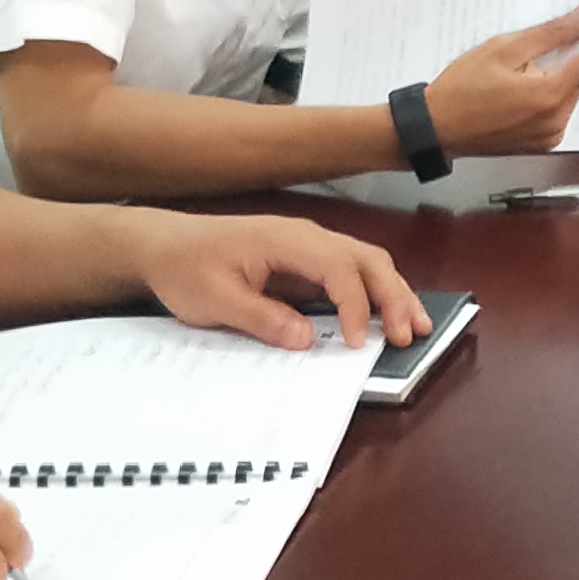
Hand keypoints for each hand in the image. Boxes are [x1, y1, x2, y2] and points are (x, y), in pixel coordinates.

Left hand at [130, 204, 429, 347]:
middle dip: (394, 297)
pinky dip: (375, 292)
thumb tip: (307, 339)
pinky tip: (386, 315)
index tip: (355, 343)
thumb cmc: (187, 268)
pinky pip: (351, 271)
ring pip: (367, 262)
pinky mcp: (306, 259)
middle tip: (409, 335)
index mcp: (286, 240)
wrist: (164, 246)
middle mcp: (307, 236)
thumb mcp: (216, 301)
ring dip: (393, 293)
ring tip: (414, 326)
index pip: (338, 268)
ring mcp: (309, 245)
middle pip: (367, 260)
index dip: (354, 306)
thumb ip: (262, 319)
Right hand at [427, 6, 578, 155]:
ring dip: (563, 72)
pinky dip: (552, 91)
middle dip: (578, 51)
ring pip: (572, 92)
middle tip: (562, 30)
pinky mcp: (542, 143)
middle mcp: (558, 120)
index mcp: (551, 95)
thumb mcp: (504, 48)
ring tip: (533, 60)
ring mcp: (551, 135)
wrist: (435, 128)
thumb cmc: (461, 89)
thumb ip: (551, 33)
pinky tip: (528, 81)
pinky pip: (559, 109)